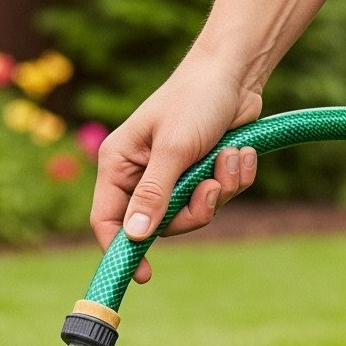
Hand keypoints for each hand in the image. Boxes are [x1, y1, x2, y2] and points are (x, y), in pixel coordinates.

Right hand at [90, 51, 261, 281]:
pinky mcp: (199, 174)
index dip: (122, 250)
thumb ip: (154, 194)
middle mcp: (140, 175)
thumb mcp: (173, 149)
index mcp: (119, 165)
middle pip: (157, 226)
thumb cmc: (195, 98)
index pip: (106, 220)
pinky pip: (214, 199)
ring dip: (218, 191)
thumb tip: (136, 237)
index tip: (144, 274)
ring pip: (190, 214)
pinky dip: (232, 179)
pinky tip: (239, 153)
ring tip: (231, 158)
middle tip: (211, 190)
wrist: (236, 70)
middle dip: (192, 211)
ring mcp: (171, 176)